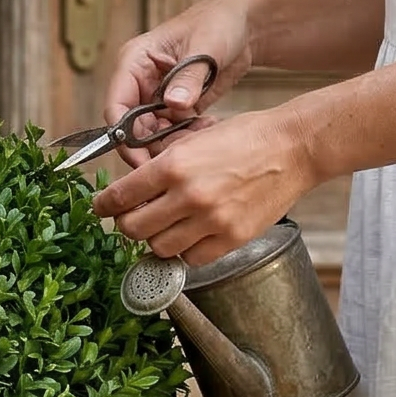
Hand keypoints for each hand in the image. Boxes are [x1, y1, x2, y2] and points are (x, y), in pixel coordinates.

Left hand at [90, 106, 316, 265]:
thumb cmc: (247, 137)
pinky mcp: (231, 239)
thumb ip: (164, 164)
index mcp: (174, 164)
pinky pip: (192, 259)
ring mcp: (210, 221)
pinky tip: (191, 236)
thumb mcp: (195, 138)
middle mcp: (188, 195)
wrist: (293, 148)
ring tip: (165, 227)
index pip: (120, 197)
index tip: (101, 208)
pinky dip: (186, 251)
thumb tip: (135, 189)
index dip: (104, 206)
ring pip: (159, 249)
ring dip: (156, 240)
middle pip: (133, 229)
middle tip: (132, 220)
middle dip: (126, 225)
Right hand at [103, 0, 256, 166]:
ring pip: (153, 136)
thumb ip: (188, 76)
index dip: (123, 137)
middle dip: (153, 145)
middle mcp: (141, 83)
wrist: (244, 26)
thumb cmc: (218, 22)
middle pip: (132, 129)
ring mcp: (157, 98)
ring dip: (175, 142)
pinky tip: (208, 125)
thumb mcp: (205, 45)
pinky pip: (173, 134)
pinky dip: (188, 137)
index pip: (116, 106)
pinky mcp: (176, 109)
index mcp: (135, 62)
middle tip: (181, 152)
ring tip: (202, 130)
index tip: (141, 160)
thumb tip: (172, 104)